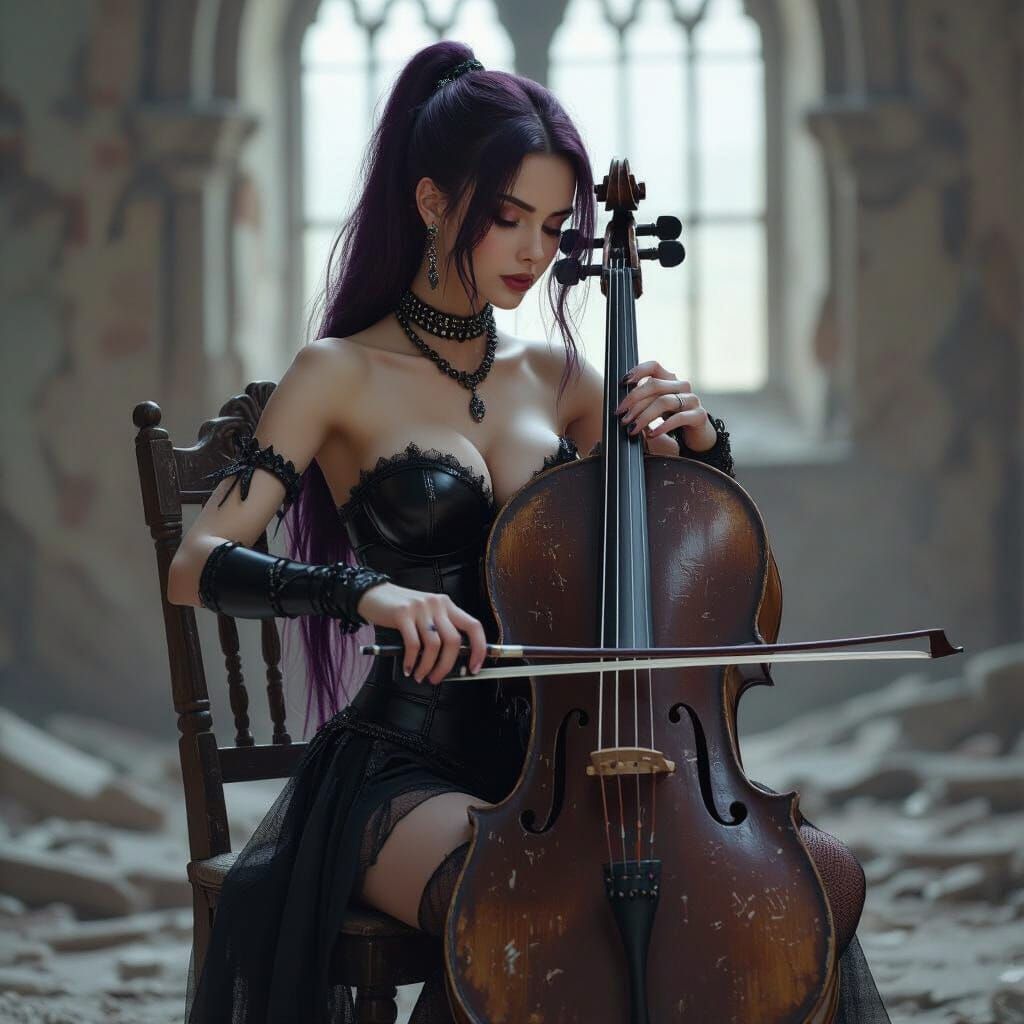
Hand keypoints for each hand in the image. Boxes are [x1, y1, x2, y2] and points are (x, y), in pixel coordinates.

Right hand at [356, 583, 486, 684]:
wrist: (373, 594)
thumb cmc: (401, 610)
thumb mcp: (426, 616)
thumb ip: (439, 632)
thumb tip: (451, 663)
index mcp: (447, 605)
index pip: (474, 626)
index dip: (479, 648)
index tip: (475, 667)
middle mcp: (437, 604)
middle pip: (453, 640)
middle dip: (447, 665)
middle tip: (437, 678)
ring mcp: (420, 608)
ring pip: (434, 645)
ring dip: (428, 667)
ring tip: (420, 676)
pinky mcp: (403, 614)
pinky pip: (413, 644)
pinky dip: (412, 662)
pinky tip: (408, 668)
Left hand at [615, 360, 716, 452]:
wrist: (697, 436)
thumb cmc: (672, 419)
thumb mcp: (656, 407)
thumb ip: (643, 401)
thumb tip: (620, 406)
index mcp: (670, 380)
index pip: (654, 366)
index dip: (638, 371)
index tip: (623, 382)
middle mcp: (682, 386)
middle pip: (654, 385)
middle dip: (633, 400)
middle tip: (620, 414)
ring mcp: (692, 400)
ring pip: (664, 401)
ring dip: (644, 416)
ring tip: (632, 429)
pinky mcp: (699, 415)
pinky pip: (678, 418)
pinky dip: (662, 427)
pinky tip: (651, 435)